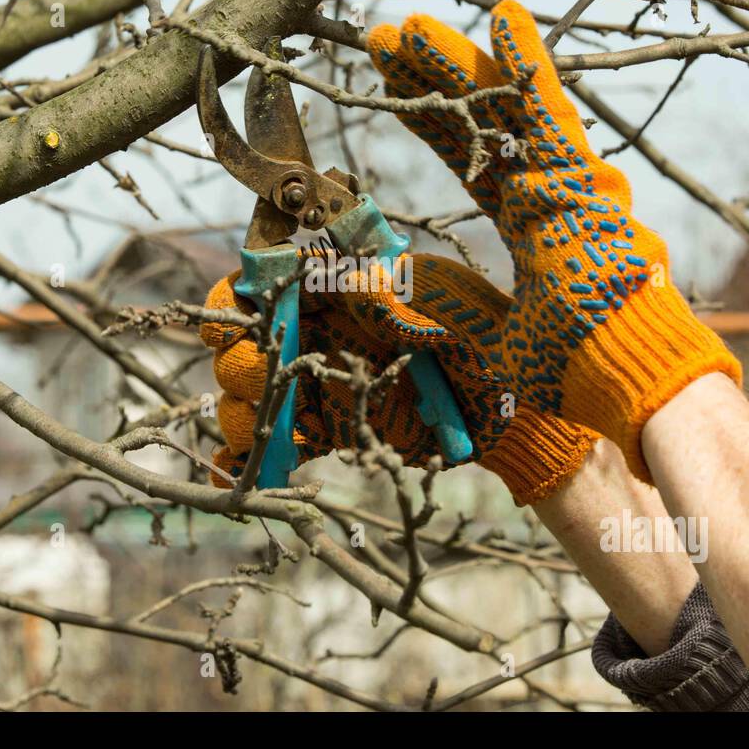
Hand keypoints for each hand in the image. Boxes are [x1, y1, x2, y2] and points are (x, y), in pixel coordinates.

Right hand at [201, 252, 594, 503]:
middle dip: (241, 362)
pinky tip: (242, 472)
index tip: (240, 314)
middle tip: (266, 371)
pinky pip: (279, 451)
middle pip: (241, 350)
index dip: (235, 302)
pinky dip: (253, 464)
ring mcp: (318, 389)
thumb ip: (387, 290)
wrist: (514, 402)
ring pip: (248, 404)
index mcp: (331, 293)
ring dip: (243, 415)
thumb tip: (343, 276)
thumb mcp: (437, 295)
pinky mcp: (330, 434)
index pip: (260, 289)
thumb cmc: (479, 329)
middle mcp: (314, 338)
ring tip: (263, 426)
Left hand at [367, 0, 740, 478]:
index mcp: (535, 226)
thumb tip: (395, 272)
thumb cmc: (574, 378)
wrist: (632, 390)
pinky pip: (551, 117)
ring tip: (411, 27)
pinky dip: (529, 67)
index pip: (472, 157)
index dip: (432, 119)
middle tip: (384, 38)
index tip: (390, 82)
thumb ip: (448, 301)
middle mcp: (552, 195)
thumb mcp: (491, 340)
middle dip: (433, 79)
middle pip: (482, 122)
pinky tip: (502, 18)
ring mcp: (571, 186)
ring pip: (508, 108)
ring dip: (460, 64)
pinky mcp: (586, 188)